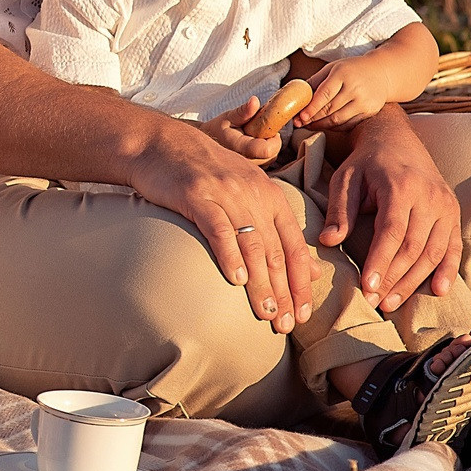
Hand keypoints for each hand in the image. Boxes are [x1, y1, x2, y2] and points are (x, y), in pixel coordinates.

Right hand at [122, 119, 318, 334]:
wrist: (161, 145)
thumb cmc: (205, 175)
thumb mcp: (248, 194)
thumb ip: (279, 231)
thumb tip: (309, 270)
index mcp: (271, 196)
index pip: (294, 247)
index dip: (300, 284)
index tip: (303, 315)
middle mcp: (254, 194)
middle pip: (275, 251)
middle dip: (283, 292)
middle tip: (286, 325)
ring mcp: (226, 194)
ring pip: (252, 245)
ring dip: (261, 283)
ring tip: (265, 313)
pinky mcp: (197, 195)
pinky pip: (218, 229)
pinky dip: (229, 255)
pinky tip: (236, 279)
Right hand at [196, 94, 289, 166]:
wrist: (206, 143)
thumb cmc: (218, 128)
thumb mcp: (229, 117)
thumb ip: (244, 111)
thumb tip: (255, 100)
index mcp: (240, 148)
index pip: (268, 150)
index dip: (274, 139)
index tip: (267, 129)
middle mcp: (245, 162)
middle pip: (272, 155)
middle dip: (271, 141)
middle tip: (259, 131)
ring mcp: (247, 168)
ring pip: (271, 159)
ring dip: (269, 147)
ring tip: (254, 137)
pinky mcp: (250, 171)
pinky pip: (266, 162)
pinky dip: (265, 153)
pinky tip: (254, 145)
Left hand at [300, 57, 390, 129]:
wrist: (381, 73)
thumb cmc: (351, 70)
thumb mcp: (332, 68)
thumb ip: (315, 81)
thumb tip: (297, 95)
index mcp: (343, 74)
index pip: (324, 94)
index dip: (311, 108)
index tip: (300, 117)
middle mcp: (355, 89)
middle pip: (330, 109)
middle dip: (312, 118)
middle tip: (299, 123)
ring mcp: (364, 102)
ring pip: (338, 119)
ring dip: (321, 125)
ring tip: (309, 125)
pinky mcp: (370, 112)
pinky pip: (348, 124)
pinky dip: (334, 127)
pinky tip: (325, 125)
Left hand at [318, 106, 462, 311]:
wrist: (396, 138)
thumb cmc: (366, 162)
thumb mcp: (345, 179)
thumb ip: (339, 211)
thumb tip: (328, 242)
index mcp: (401, 187)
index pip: (392, 232)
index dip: (381, 262)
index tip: (367, 287)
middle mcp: (429, 197)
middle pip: (414, 247)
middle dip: (394, 278)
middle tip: (375, 302)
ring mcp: (445, 205)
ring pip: (434, 252)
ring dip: (414, 281)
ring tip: (392, 303)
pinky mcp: (453, 212)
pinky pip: (453, 246)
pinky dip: (447, 270)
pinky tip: (438, 291)